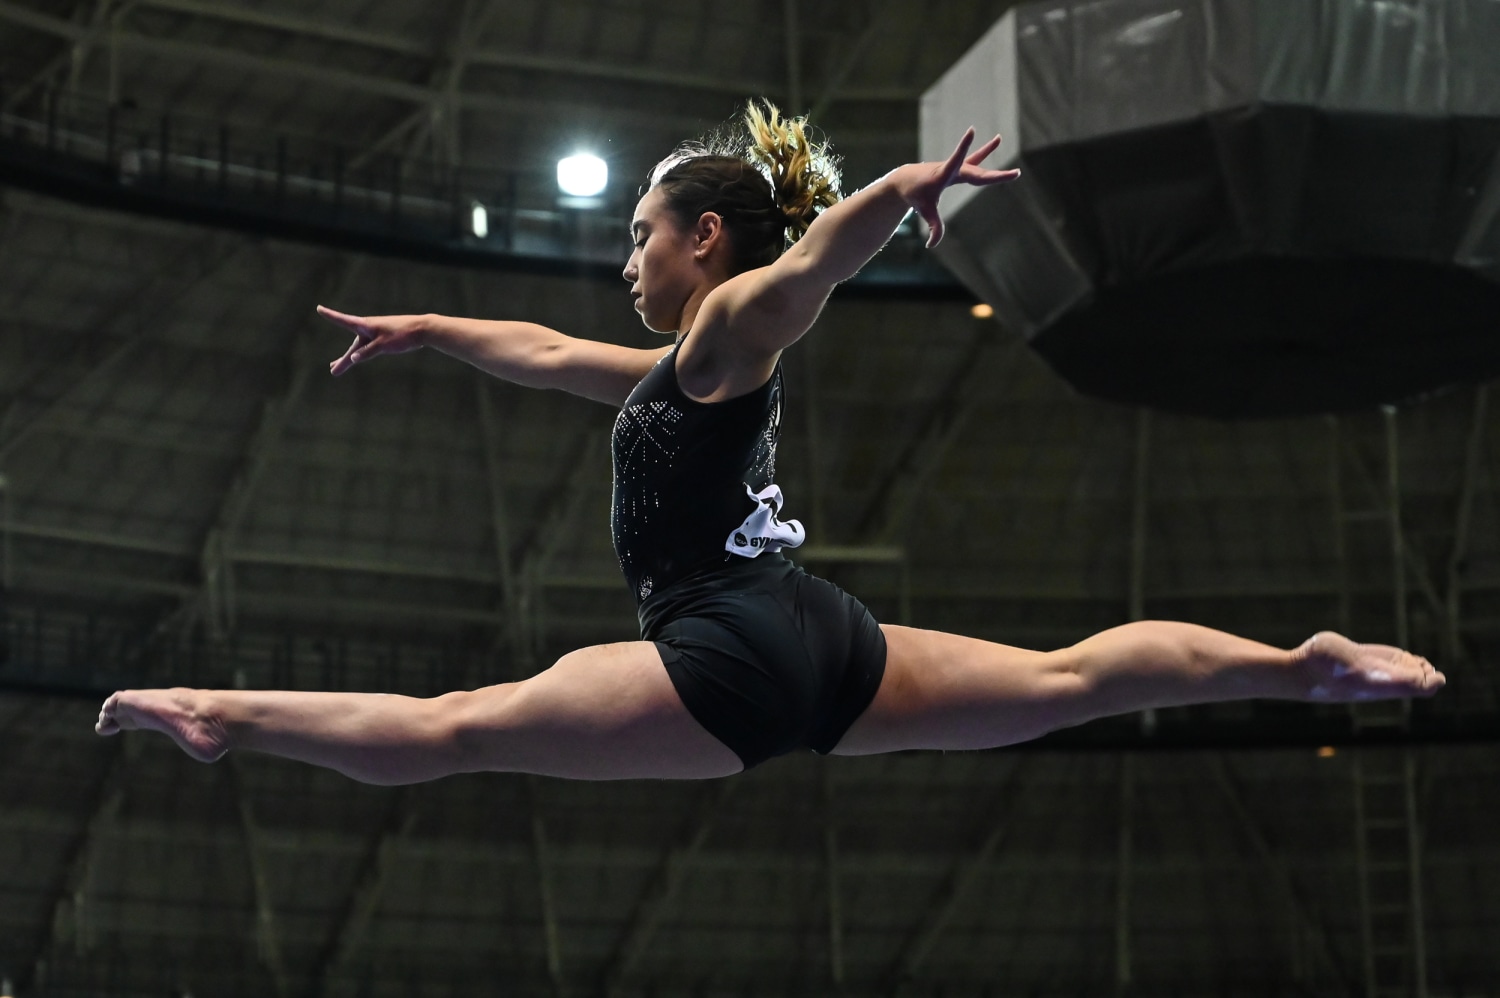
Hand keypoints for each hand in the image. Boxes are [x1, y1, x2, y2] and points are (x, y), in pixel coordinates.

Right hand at [318, 305, 428, 375]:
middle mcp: (368, 329)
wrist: (422, 330)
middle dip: (343, 359)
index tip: (318, 308)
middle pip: (352, 347)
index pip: (343, 320)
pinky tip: (356, 358)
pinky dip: (360, 355)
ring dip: (349, 359)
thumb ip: (367, 352)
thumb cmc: (402, 334)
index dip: (330, 315)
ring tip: (335, 368)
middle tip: (332, 370)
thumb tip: (353, 359)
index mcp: (366, 325)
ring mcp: (375, 334)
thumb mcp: (383, 345)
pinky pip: (367, 349)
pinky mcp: (383, 339)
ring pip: (359, 349)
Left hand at [897, 128, 1020, 248]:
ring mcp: (956, 166)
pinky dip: (985, 151)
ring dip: (988, 152)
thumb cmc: (915, 194)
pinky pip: (974, 159)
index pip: (956, 161)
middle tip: (1015, 174)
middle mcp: (951, 168)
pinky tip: (997, 141)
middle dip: (994, 175)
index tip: (971, 131)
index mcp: (943, 175)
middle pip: (976, 171)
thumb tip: (932, 245)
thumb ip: (933, 226)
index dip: (963, 148)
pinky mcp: (957, 168)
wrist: (906, 180)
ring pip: (976, 161)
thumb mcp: (924, 210)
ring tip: (999, 138)